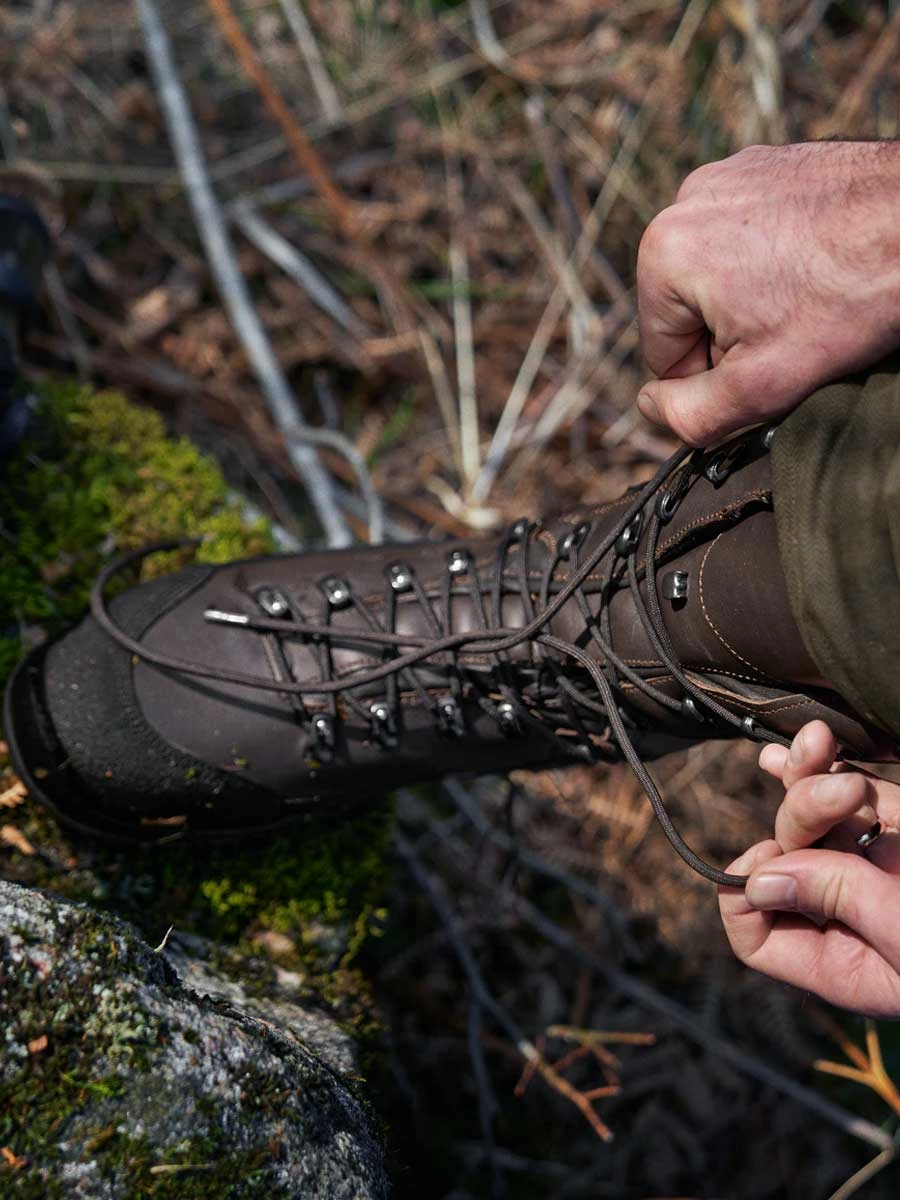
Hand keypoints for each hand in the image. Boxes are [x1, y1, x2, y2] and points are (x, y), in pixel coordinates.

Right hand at [636, 141, 899, 444]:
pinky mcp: (768, 163)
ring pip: (720, 275)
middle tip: (796, 328)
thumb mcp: (761, 386)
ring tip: (812, 294)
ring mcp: (729, 175)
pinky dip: (781, 257)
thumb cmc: (851, 298)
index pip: (664, 355)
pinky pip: (752, 236)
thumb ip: (689, 415)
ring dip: (758, 295)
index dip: (716, 375)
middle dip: (736, 331)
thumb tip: (650, 406)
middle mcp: (685, 201)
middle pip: (689, 310)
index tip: (769, 357)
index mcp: (664, 253)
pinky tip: (820, 263)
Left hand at [718, 720, 899, 1015]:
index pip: (754, 933)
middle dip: (799, 815)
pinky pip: (856, 796)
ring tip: (818, 741)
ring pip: (813, 817)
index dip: (747, 889)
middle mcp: (846, 914)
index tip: (776, 858)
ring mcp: (874, 869)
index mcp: (837, 963)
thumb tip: (761, 876)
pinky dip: (831, 768)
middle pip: (783, 857)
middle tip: (842, 795)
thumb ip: (841, 899)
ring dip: (807, 777)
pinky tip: (813, 743)